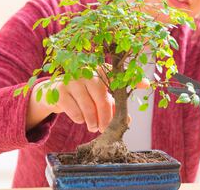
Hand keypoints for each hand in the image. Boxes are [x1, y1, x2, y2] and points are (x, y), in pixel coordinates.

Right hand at [26, 68, 147, 131]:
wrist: (53, 94)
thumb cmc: (82, 95)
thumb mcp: (99, 97)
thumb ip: (114, 106)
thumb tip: (127, 120)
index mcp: (100, 70)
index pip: (117, 75)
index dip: (131, 79)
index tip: (145, 84)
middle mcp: (87, 71)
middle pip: (103, 98)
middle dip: (106, 117)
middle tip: (105, 128)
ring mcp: (72, 79)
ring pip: (89, 108)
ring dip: (93, 122)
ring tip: (93, 127)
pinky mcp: (60, 91)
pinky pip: (76, 112)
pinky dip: (80, 120)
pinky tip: (80, 118)